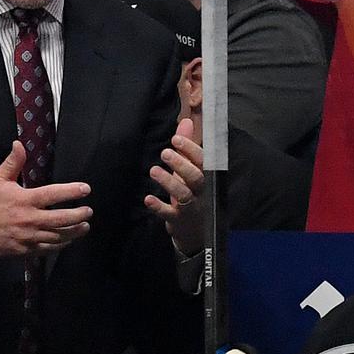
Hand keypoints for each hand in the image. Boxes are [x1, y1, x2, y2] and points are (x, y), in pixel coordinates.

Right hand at [0, 141, 91, 257]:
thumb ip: (12, 162)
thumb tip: (19, 144)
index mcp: (25, 200)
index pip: (54, 194)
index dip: (72, 191)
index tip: (86, 189)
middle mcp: (29, 219)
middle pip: (62, 219)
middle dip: (79, 215)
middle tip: (88, 211)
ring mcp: (29, 237)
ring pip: (58, 236)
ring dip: (75, 232)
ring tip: (85, 226)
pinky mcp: (26, 250)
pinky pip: (49, 249)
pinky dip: (61, 245)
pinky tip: (69, 240)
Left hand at [145, 118, 203, 254]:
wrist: (195, 232)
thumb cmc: (192, 194)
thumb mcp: (190, 170)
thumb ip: (187, 146)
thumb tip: (187, 121)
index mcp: (205, 177)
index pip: (204, 161)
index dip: (191, 149)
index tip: (175, 139)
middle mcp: (201, 192)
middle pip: (196, 177)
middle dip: (181, 164)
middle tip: (165, 153)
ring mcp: (191, 207)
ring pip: (184, 194)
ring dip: (169, 182)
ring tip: (154, 170)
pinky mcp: (178, 221)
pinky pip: (169, 214)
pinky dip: (159, 207)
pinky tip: (148, 199)